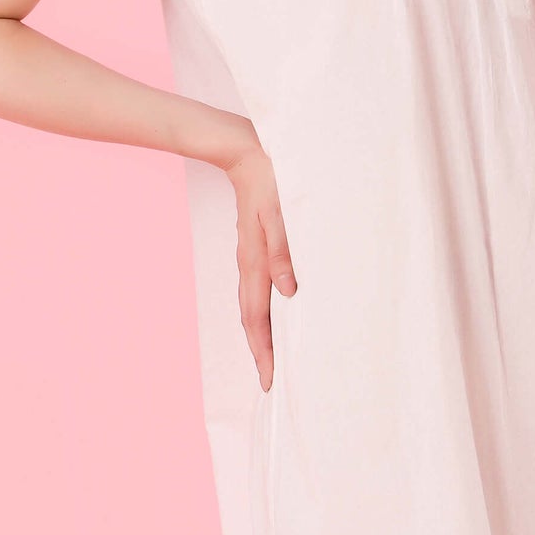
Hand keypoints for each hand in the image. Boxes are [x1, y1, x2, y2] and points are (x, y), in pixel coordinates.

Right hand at [225, 144, 296, 391]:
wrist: (245, 152)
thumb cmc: (270, 179)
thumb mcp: (281, 212)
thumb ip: (284, 250)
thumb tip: (289, 291)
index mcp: (255, 262)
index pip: (258, 317)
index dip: (264, 351)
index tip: (269, 380)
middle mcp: (250, 265)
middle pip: (252, 319)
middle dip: (261, 351)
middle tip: (270, 381)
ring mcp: (251, 258)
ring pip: (254, 306)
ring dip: (262, 334)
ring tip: (272, 358)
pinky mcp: (256, 249)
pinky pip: (258, 290)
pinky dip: (264, 312)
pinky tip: (277, 314)